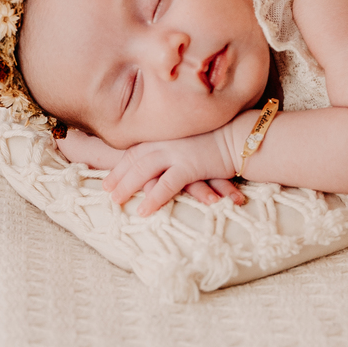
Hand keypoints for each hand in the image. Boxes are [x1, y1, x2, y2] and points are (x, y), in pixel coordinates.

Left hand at [102, 129, 241, 215]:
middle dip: (118, 175)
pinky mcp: (190, 166)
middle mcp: (167, 142)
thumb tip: (165, 159)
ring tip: (116, 201)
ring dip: (127, 185)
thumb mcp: (192, 139)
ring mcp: (177, 153)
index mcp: (166, 135)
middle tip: (106, 191)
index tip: (109, 177)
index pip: (136, 150)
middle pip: (134, 159)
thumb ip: (176, 146)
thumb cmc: (220, 139)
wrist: (241, 136)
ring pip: (144, 170)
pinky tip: (143, 211)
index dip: (120, 164)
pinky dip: (153, 198)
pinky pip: (166, 184)